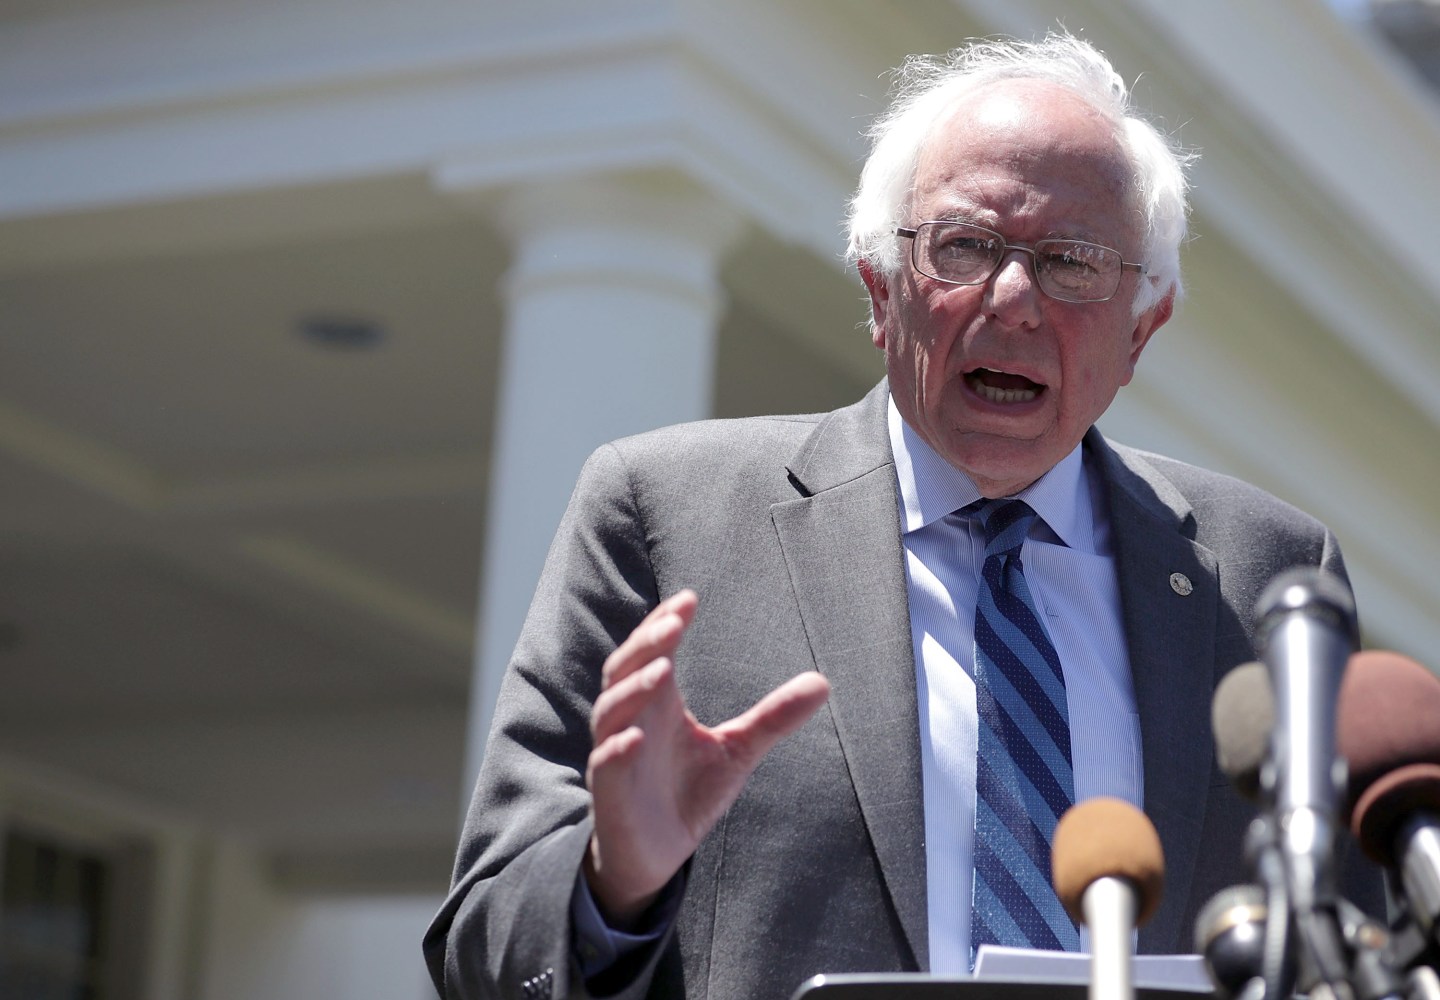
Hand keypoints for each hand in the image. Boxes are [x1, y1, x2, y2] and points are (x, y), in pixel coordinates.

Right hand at [583, 589, 829, 927]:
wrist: (656, 855)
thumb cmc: (688, 794)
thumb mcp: (737, 751)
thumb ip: (773, 718)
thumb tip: (823, 682)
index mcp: (657, 702)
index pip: (652, 651)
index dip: (664, 624)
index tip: (689, 599)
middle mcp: (631, 719)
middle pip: (625, 669)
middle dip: (647, 645)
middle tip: (674, 624)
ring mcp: (615, 753)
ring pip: (612, 711)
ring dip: (634, 689)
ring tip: (662, 672)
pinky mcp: (610, 792)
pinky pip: (605, 764)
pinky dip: (617, 749)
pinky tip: (634, 738)